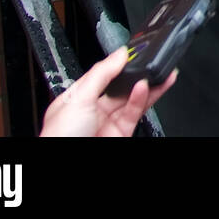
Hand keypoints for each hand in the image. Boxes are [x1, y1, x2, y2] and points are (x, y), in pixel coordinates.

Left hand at [40, 46, 175, 136]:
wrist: (66, 167)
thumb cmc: (59, 138)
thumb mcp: (78, 98)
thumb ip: (101, 74)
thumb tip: (120, 54)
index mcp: (75, 100)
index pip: (100, 75)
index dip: (116, 63)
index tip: (132, 51)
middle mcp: (92, 111)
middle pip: (120, 87)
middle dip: (136, 74)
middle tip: (151, 60)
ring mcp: (108, 123)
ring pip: (131, 99)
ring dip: (146, 85)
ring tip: (159, 72)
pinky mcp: (122, 133)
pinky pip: (135, 112)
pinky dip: (142, 99)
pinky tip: (147, 87)